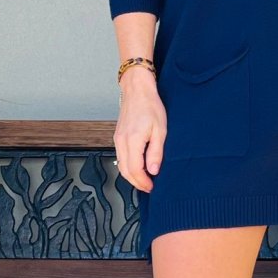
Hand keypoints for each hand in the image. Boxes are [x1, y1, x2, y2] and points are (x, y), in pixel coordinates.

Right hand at [114, 70, 166, 191]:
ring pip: (120, 165)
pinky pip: (120, 157)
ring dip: (131, 176)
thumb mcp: (160, 130)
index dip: (143, 182)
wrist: (137, 90)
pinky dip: (127, 166)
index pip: (135, 170)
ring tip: (144, 180)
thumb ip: (156, 152)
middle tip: (148, 187)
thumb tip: (153, 170)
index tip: (151, 187)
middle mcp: (122, 141)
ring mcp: (117, 139)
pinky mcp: (117, 136)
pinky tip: (137, 167)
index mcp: (133, 140)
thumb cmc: (150, 106)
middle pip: (125, 171)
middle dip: (136, 182)